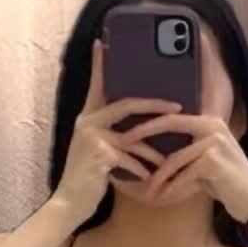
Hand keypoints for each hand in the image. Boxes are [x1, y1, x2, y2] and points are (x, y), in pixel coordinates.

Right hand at [54, 40, 177, 225]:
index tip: (102, 42)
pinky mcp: (101, 155)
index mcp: (87, 118)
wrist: (69, 203)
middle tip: (178, 106)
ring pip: (133, 137)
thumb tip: (138, 130)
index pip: (97, 86)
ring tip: (171, 157)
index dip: (100, 64)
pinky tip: (151, 179)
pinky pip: (130, 158)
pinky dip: (142, 170)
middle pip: (126, 104)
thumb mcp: (96, 152)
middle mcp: (87, 122)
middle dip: (155, 106)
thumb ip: (111, 136)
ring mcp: (93, 137)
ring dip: (154, 150)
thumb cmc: (86, 179)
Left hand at [133, 113, 247, 223]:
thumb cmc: (226, 185)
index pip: (173, 116)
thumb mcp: (205, 163)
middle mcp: (213, 126)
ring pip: (175, 158)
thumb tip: (155, 156)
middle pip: (170, 122)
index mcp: (209, 122)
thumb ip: (186, 154)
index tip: (127, 130)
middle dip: (143, 132)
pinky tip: (162, 198)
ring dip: (158, 178)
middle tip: (122, 143)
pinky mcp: (214, 161)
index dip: (149, 122)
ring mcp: (215, 141)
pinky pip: (184, 175)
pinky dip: (172, 188)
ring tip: (147, 192)